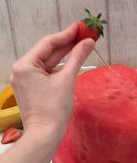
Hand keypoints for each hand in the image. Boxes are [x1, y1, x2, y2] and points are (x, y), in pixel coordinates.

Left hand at [10, 23, 94, 141]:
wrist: (45, 135)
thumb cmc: (54, 109)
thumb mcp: (67, 80)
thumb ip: (77, 57)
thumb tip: (89, 42)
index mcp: (25, 65)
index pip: (48, 44)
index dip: (66, 34)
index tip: (80, 27)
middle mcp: (20, 70)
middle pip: (47, 53)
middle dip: (66, 45)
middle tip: (84, 35)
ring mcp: (23, 80)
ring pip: (46, 63)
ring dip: (63, 56)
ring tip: (80, 46)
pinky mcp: (29, 89)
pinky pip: (44, 73)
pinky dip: (57, 68)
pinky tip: (70, 61)